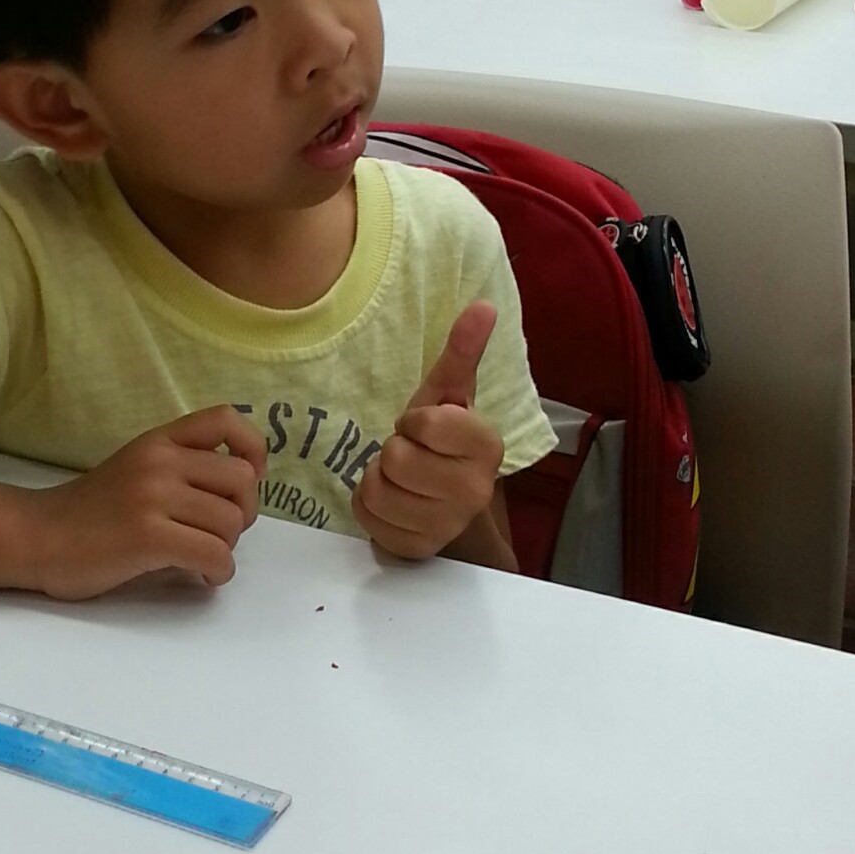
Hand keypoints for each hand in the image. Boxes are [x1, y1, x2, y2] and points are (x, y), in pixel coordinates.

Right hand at [26, 406, 266, 597]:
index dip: (251, 450)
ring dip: (225, 548)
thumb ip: (181, 472)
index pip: (225, 418)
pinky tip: (199, 577)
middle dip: (242, 514)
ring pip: (230, 523)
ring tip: (200, 558)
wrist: (35, 537)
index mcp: (158, 441)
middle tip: (217, 533)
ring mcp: (152, 496)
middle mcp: (159, 461)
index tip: (246, 481)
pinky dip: (217, 573)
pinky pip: (213, 555)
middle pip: (241, 480)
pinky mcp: (147, 536)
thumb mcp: (136, 471)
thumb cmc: (88, 514)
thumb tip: (238, 501)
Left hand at [354, 303, 505, 562]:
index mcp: (487, 446)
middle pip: (396, 457)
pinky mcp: (417, 548)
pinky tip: (392, 502)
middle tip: (412, 455)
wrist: (450, 504)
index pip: (423, 423)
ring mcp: (447, 524)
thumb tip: (483, 306)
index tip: (426, 428)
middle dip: (394, 451)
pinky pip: (367, 516)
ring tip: (400, 478)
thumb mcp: (450, 396)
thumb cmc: (443, 443)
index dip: (415, 420)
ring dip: (377, 478)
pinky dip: (369, 506)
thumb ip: (462, 352)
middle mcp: (475, 490)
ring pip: (377, 488)